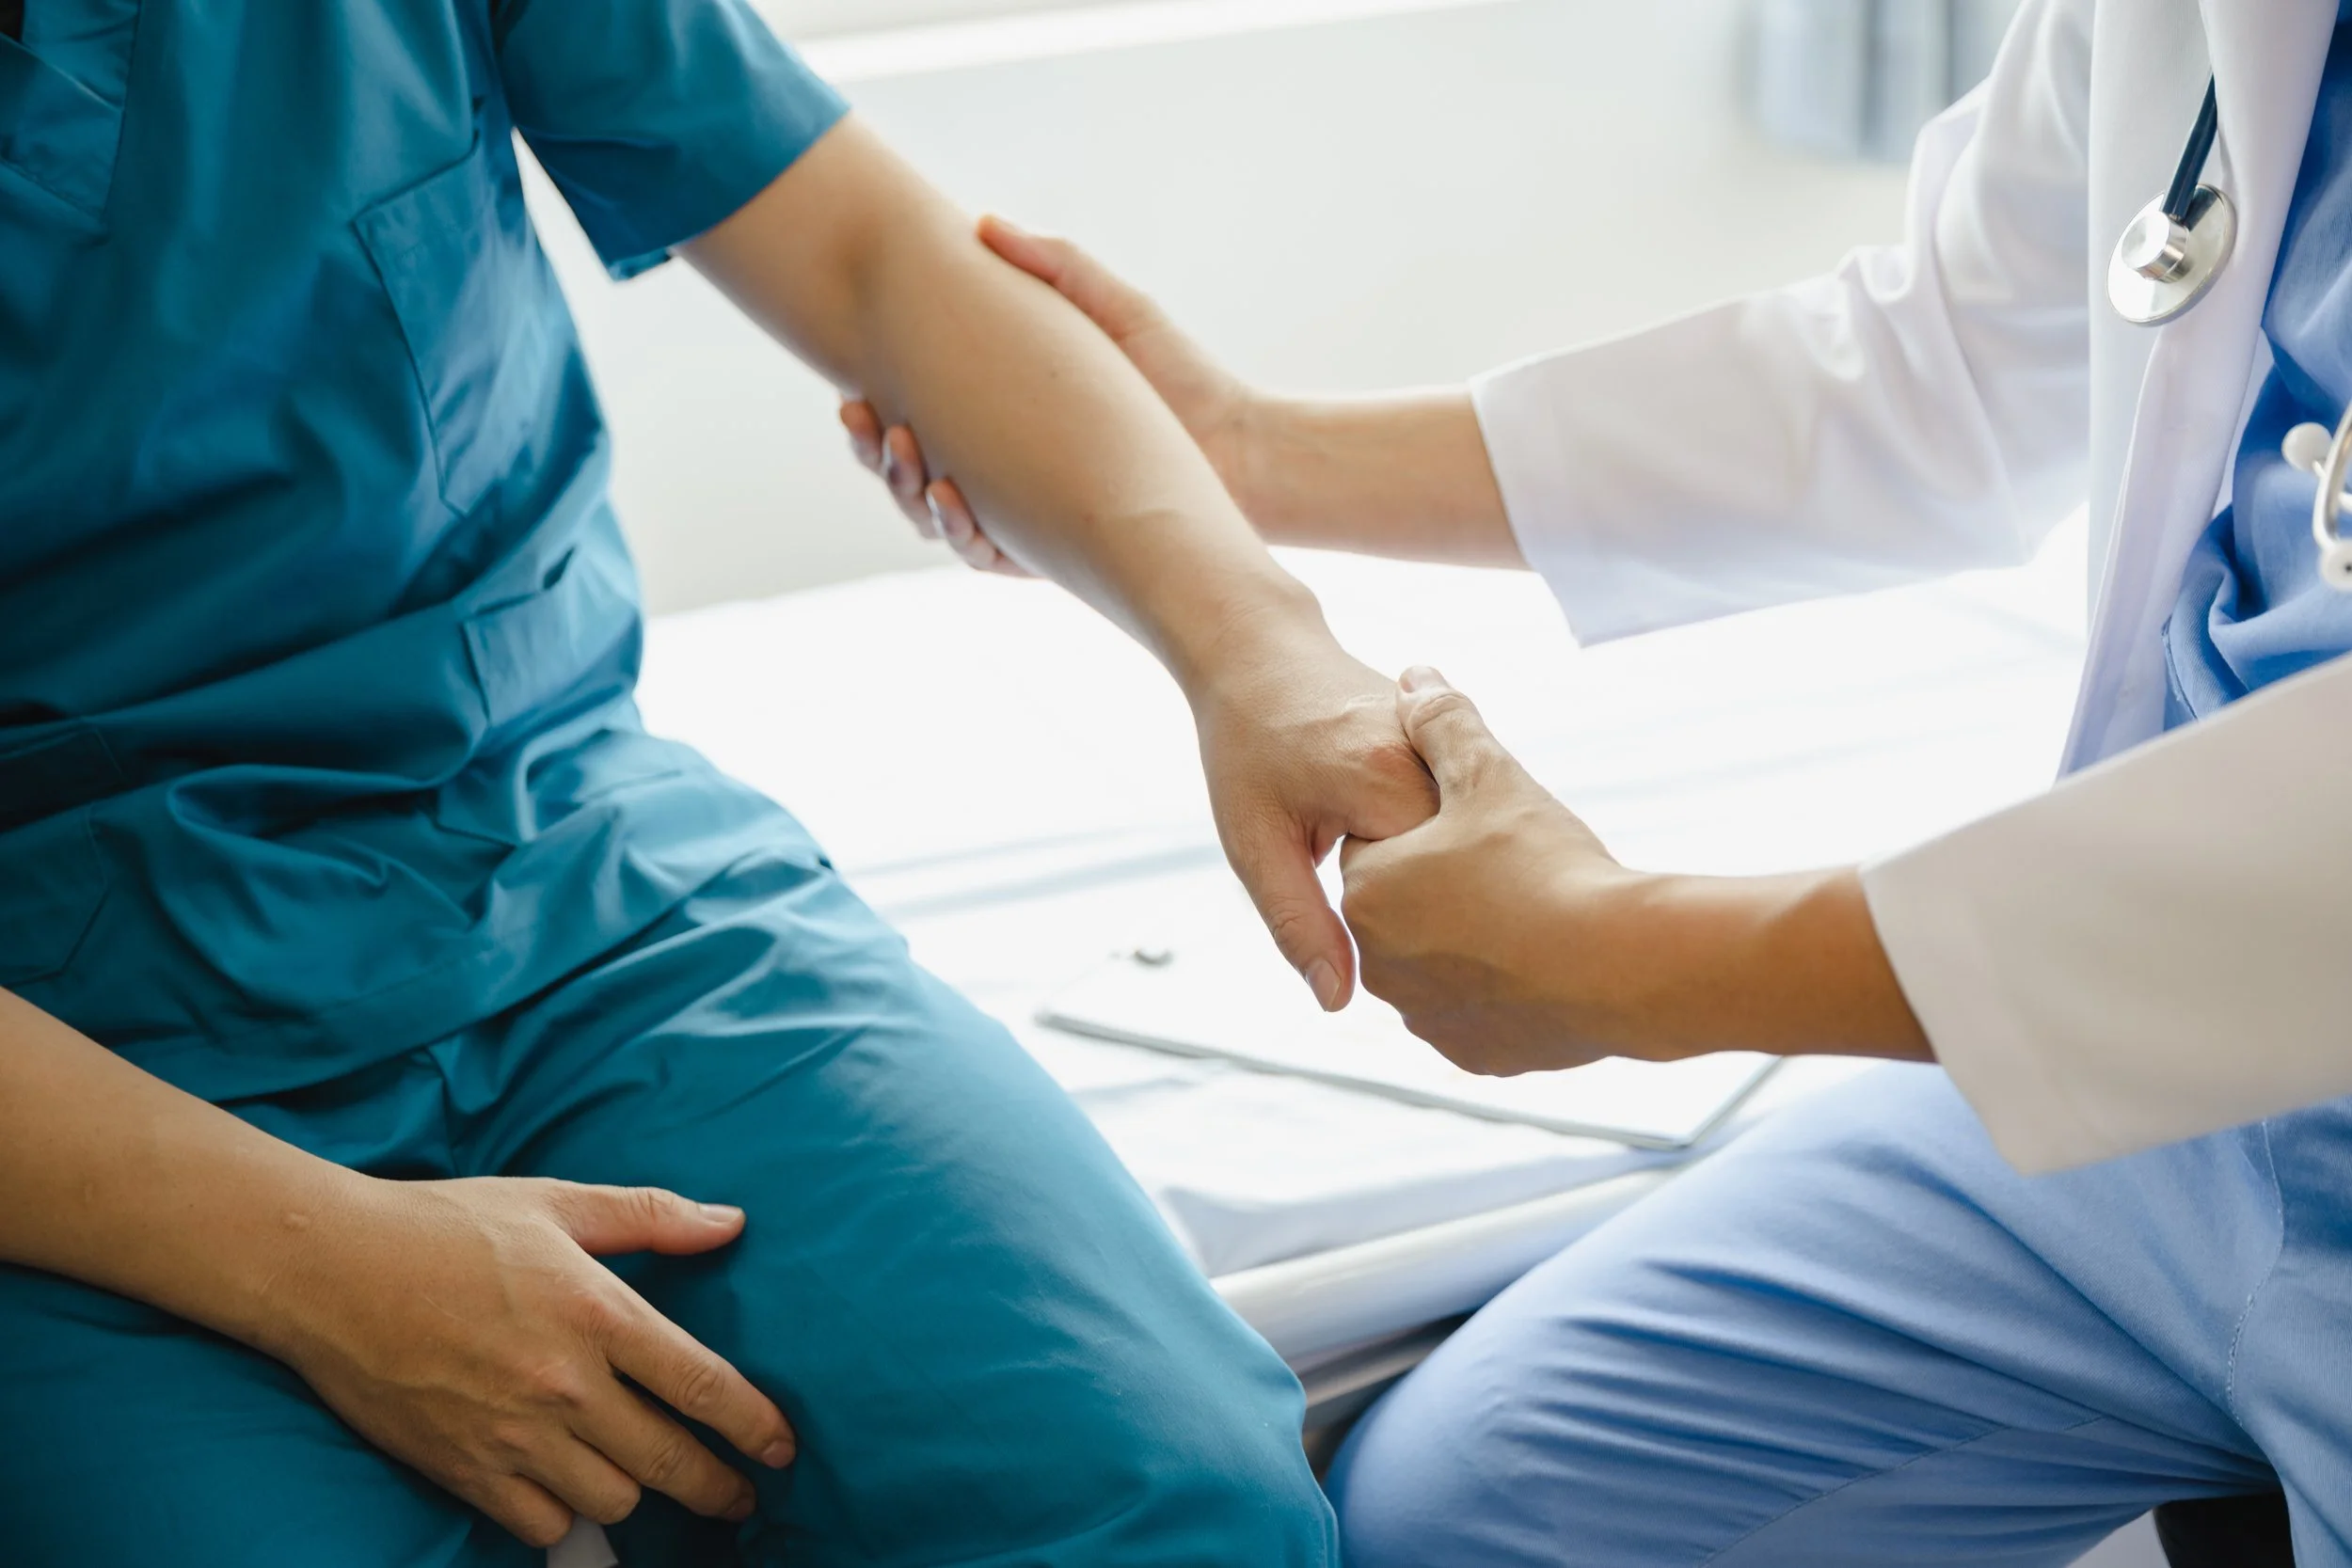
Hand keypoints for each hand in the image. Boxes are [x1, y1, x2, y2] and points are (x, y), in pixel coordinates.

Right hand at [268, 1176, 794, 1548]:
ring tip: (642, 1476)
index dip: (755, 1426)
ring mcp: (511, 1433)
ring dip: (635, 1493)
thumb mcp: (557, 1202)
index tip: (783, 1450)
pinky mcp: (462, 1469)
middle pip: (670, 1460)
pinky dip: (563, 1516)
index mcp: (597, 1311)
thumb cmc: (446, 1225)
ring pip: (612, 1499)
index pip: (703, 1385)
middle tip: (741, 1499)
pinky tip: (568, 1491)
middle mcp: (564, 1382)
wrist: (328, 1269)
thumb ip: (651, 1216)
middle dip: (718, 1488)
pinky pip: (541, 1524)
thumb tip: (731, 1222)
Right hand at [841, 215, 1256, 571]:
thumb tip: (981, 223)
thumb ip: (1054, 265)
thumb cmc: (1181, 378)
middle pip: (907, 471)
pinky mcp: (1046, 554)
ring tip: (907, 454)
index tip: (853, 381)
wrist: (1241, 453)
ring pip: (932, 518)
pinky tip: (951, 499)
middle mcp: (1001, 469)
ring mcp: (1020, 515)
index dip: (873, 404)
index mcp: (999, 415)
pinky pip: (982, 555)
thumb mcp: (1115, 308)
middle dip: (872, 451)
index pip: (915, 412)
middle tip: (860, 416)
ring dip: (905, 491)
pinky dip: (958, 533)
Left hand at [1191, 622, 1438, 1009]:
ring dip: (1448, 873)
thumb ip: (1298, 921)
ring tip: (1403, 857)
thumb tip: (1337, 1001)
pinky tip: (1428, 840)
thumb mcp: (1255, 843)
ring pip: (1472, 848)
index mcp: (1386, 785)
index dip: (1402, 927)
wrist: (1261, 652)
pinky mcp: (1463, 747)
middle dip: (1429, 900)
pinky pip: (1475, 820)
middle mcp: (1432, 765)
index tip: (1374, 917)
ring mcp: (1454, 751)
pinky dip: (1456, 844)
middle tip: (1377, 883)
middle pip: (1457, 872)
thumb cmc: (1245, 746)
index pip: (1424, 894)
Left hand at [1342, 669, 1932, 1070]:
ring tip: (1539, 908)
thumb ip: (1442, 723)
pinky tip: (1549, 959)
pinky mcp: (1475, 1056)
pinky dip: (1507, 987)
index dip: (1437, 825)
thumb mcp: (1491, 775)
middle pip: (1411, 904)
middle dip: (1451, 882)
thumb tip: (1412, 676)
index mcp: (1367, 892)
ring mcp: (1426, 1018)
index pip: (1383, 843)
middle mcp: (1380, 964)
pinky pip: (1482, 1008)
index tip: (1486, 822)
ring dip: (1477, 937)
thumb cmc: (1548, 865)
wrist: (1623, 970)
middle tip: (1518, 863)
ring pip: (1446, 959)